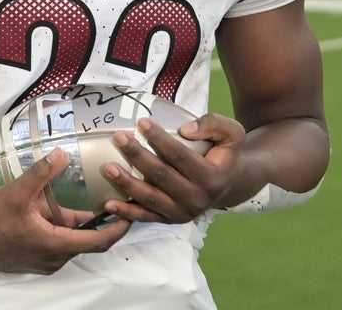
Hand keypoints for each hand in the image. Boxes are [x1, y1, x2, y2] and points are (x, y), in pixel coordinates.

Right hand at [0, 148, 131, 273]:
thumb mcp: (16, 192)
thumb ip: (41, 173)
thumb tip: (62, 152)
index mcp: (55, 245)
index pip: (98, 241)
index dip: (119, 228)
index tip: (133, 211)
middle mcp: (54, 258)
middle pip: (89, 241)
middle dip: (105, 222)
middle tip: (120, 199)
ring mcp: (45, 259)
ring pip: (73, 241)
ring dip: (84, 223)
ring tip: (98, 198)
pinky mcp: (36, 255)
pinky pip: (60, 242)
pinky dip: (68, 226)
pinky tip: (65, 207)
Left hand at [101, 113, 246, 223]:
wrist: (227, 183)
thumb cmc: (223, 154)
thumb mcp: (232, 133)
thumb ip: (214, 124)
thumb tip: (185, 129)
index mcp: (211, 178)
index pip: (180, 155)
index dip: (159, 138)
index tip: (142, 122)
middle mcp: (197, 199)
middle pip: (161, 176)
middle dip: (137, 155)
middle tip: (119, 137)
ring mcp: (182, 212)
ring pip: (150, 198)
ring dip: (127, 183)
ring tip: (108, 167)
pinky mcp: (169, 220)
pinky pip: (145, 217)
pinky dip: (127, 212)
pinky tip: (109, 203)